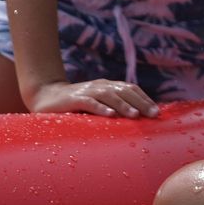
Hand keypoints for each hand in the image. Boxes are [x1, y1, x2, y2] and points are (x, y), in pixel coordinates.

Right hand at [28, 78, 158, 117]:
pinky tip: (110, 115)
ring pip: (109, 95)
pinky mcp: (73, 99)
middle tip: (153, 114)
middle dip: (141, 102)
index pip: (131, 89)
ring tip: (135, 115)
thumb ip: (114, 107)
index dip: (145, 99)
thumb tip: (138, 118)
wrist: (46, 96)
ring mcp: (87, 91)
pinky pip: (89, 102)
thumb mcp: (98, 103)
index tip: (158, 112)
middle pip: (124, 91)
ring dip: (123, 105)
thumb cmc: (76, 103)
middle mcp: (100, 86)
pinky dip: (100, 108)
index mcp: (108, 86)